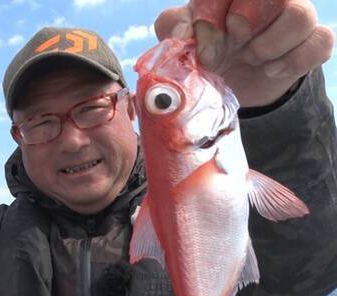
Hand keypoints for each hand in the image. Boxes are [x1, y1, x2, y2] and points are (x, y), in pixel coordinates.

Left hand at [155, 0, 334, 107]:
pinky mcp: (312, 42)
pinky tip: (270, 70)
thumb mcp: (183, 41)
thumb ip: (175, 28)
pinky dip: (293, 62)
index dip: (215, 12)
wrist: (232, 86)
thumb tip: (183, 32)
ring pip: (301, 15)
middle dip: (248, 19)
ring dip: (270, 45)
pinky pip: (320, 41)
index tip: (205, 46)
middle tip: (235, 42)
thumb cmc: (206, 54)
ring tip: (251, 58)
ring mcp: (293, 17)